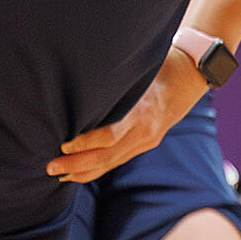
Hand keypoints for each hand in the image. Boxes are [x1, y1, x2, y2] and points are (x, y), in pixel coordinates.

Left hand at [51, 50, 201, 183]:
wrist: (189, 75)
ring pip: (111, 164)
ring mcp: (148, 141)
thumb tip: (74, 83)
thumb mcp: (136, 70)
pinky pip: (118, 161)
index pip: (110, 136)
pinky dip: (96, 168)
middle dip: (77, 165)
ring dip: (83, 172)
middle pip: (107, 157)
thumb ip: (112, 82)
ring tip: (59, 174)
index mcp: (143, 111)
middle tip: (51, 166)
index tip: (64, 145)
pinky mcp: (146, 144)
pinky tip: (78, 172)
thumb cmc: (157, 65)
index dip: (85, 144)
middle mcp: (146, 131)